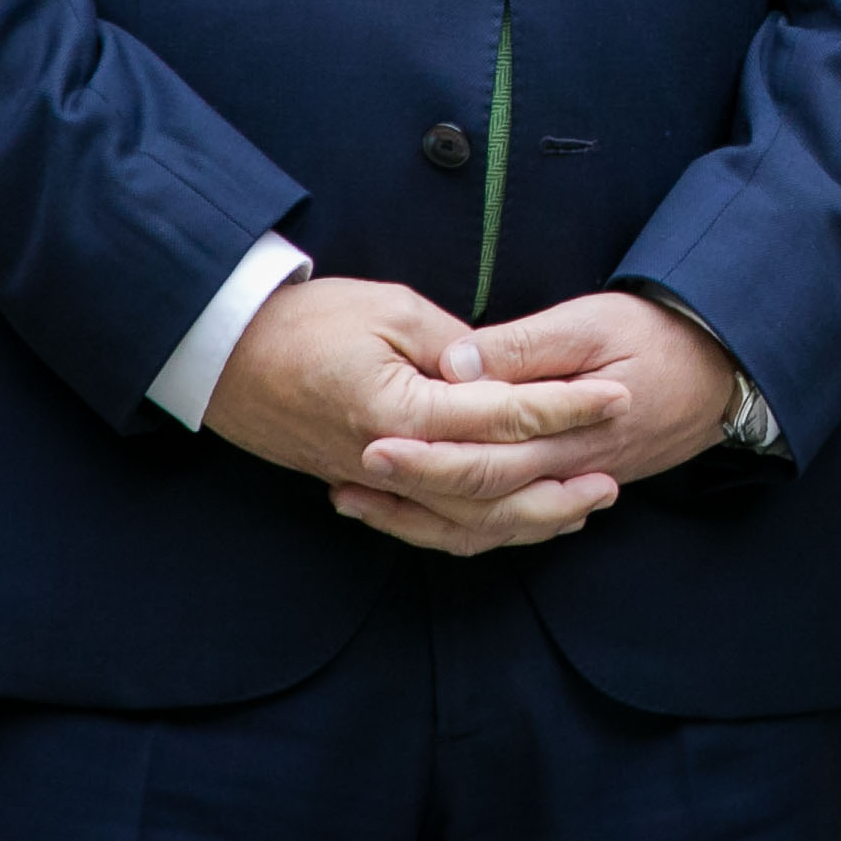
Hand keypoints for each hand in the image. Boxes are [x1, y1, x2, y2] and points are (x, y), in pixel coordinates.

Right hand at [203, 275, 625, 554]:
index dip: (565, 407)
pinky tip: (513, 522)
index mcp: (403, 410)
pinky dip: (478, 531)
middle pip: (493, 487)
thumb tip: (500, 371)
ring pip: (465, 523)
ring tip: (582, 506)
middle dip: (560, 477)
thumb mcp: (388, 309)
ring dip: (529, 518)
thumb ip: (453, 344)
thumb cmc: (306, 319)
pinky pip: (429, 528)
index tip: (616, 396)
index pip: (504, 416)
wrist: (225, 355)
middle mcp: (393, 460)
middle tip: (615, 468)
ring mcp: (377, 483)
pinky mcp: (365, 488)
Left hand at [358, 290, 736, 516]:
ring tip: (363, 501)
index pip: (486, 458)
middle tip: (346, 481)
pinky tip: (422, 512)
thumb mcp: (592, 322)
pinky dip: (464, 523)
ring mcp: (572, 485)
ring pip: (490, 525)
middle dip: (407, 493)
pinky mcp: (571, 484)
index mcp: (570, 432)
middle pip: (478, 500)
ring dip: (424, 518)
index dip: (425, 457)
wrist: (722, 367)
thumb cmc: (656, 333)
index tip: (369, 444)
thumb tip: (457, 366)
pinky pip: (512, 523)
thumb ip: (524, 347)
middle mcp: (568, 472)